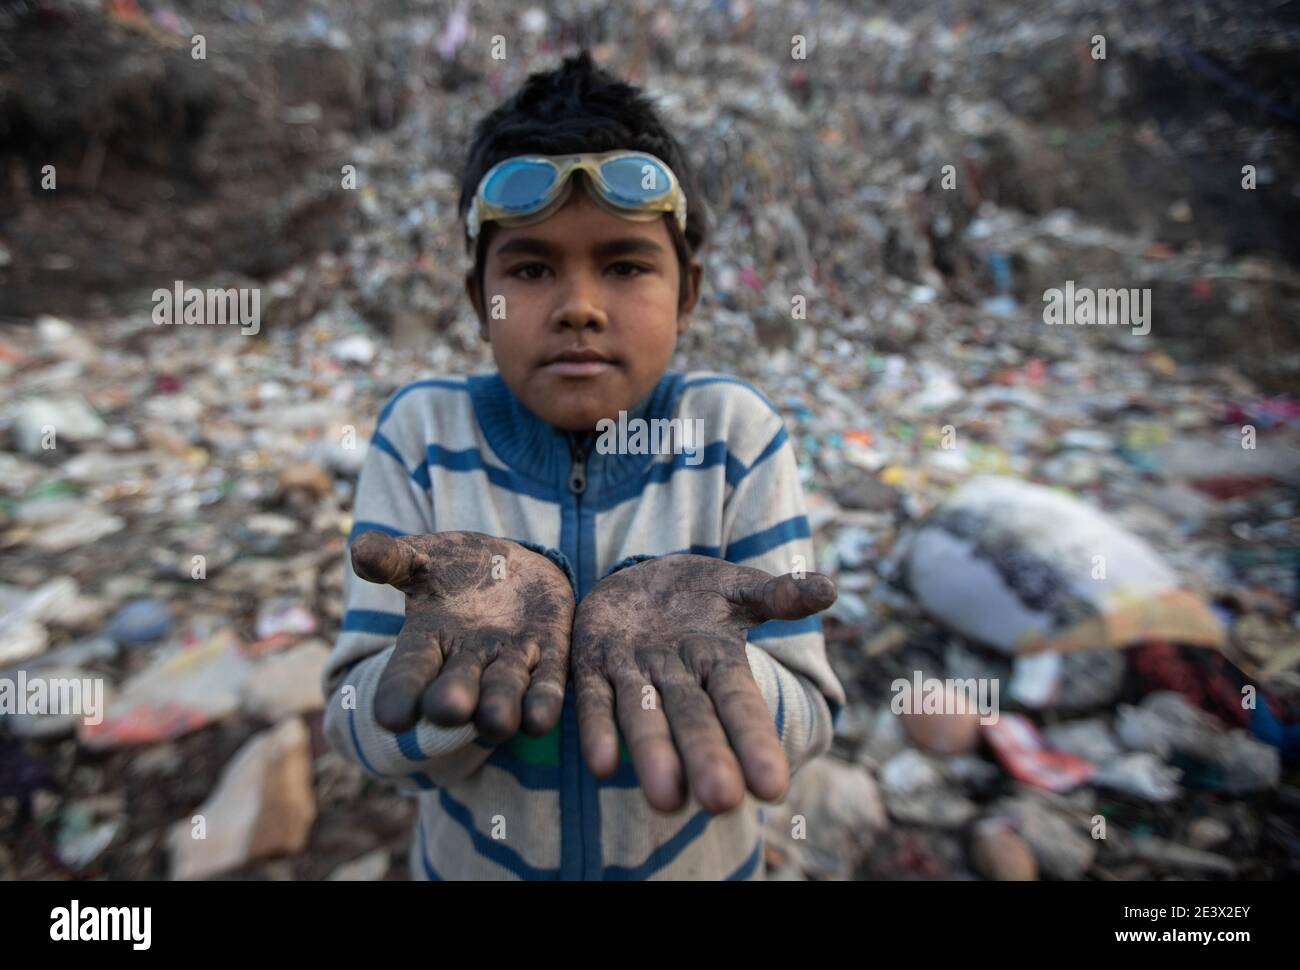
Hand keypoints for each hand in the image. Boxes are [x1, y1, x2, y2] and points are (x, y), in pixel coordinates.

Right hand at [351, 531, 574, 742]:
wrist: (512, 567)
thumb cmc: (456, 567)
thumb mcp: (424, 556)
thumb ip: (394, 558)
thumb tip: (360, 549)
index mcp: (426, 641)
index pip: (408, 671)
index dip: (400, 693)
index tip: (391, 717)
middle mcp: (465, 664)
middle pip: (456, 690)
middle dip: (452, 701)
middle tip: (449, 710)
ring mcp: (508, 664)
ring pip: (503, 693)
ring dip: (500, 708)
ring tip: (497, 722)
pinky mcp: (549, 659)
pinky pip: (546, 686)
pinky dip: (543, 703)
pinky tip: (540, 721)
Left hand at [571, 555, 835, 813]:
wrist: (638, 580)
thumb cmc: (698, 593)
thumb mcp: (738, 587)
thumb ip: (778, 594)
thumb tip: (829, 590)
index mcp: (719, 660)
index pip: (740, 702)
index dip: (754, 739)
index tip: (773, 786)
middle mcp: (678, 677)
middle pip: (694, 719)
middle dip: (706, 757)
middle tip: (720, 803)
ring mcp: (634, 675)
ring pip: (643, 717)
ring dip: (653, 754)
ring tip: (665, 801)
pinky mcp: (592, 666)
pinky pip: (593, 699)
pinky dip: (596, 729)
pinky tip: (600, 765)